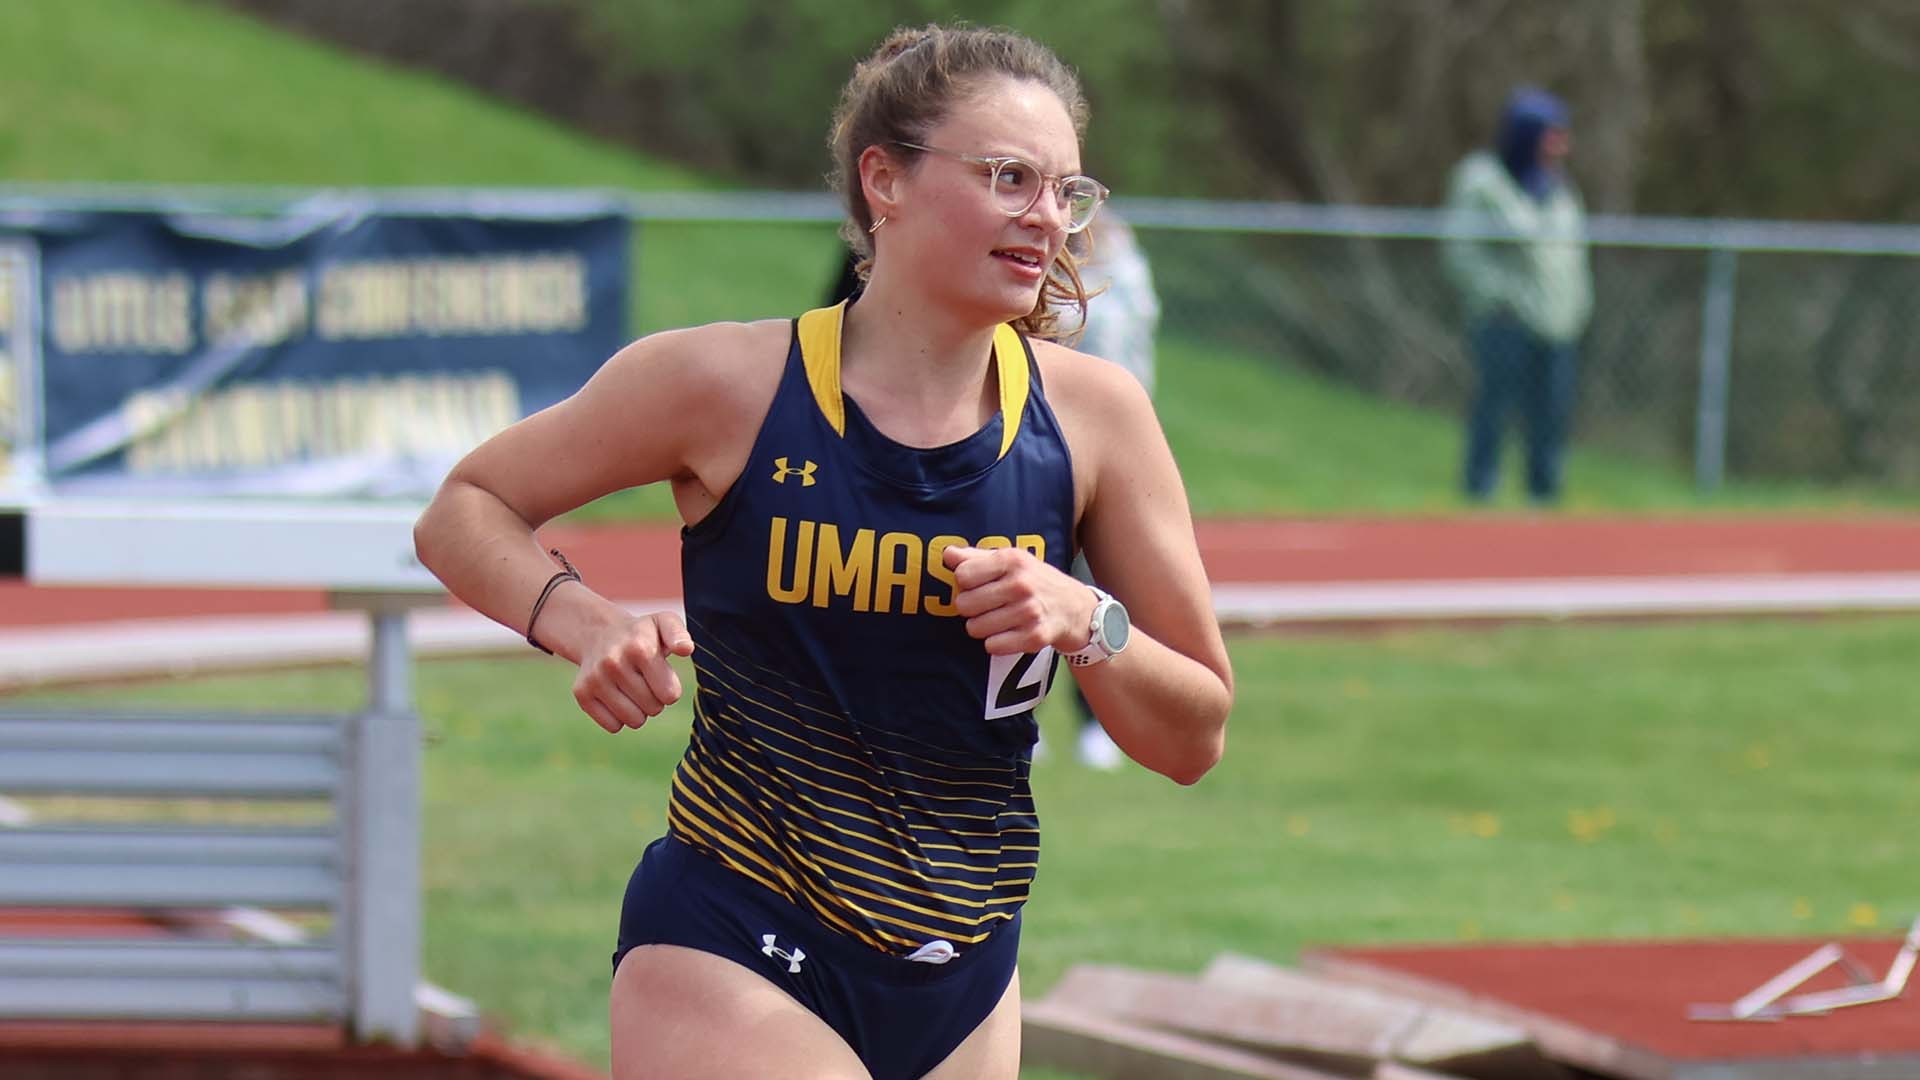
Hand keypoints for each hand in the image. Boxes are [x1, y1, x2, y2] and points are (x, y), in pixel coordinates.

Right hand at [572, 610, 694, 732]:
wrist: (600, 634)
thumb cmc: (642, 635)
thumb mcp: (664, 623)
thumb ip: (679, 634)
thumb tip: (686, 649)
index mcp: (639, 647)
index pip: (670, 695)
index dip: (670, 688)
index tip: (662, 675)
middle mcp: (614, 662)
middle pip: (653, 709)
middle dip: (655, 699)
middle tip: (646, 681)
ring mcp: (595, 678)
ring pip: (634, 721)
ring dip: (639, 711)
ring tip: (633, 689)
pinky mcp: (582, 693)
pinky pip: (613, 726)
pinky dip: (619, 717)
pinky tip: (616, 695)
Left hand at [944, 545, 1094, 655]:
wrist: (1076, 608)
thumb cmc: (1035, 581)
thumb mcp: (1011, 560)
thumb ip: (975, 557)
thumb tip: (947, 554)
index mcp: (1012, 560)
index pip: (962, 575)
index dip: (965, 583)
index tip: (978, 585)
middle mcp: (1021, 584)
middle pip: (964, 604)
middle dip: (971, 608)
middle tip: (988, 606)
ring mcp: (1029, 612)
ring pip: (975, 628)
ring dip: (982, 627)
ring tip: (999, 619)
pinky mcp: (1035, 637)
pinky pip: (992, 646)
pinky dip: (996, 643)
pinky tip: (1009, 633)